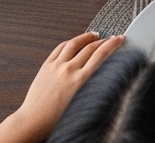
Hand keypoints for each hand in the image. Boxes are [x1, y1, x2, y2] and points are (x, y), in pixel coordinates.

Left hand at [4, 32, 123, 141]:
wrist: (34, 120)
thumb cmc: (57, 118)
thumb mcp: (83, 101)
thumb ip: (93, 84)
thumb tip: (104, 71)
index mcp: (80, 81)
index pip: (101, 55)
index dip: (112, 44)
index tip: (119, 39)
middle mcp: (68, 70)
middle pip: (90, 47)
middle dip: (104, 40)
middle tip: (111, 37)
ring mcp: (56, 66)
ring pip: (74, 43)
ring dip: (87, 37)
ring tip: (94, 34)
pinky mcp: (46, 65)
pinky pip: (60, 48)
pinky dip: (70, 42)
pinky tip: (75, 41)